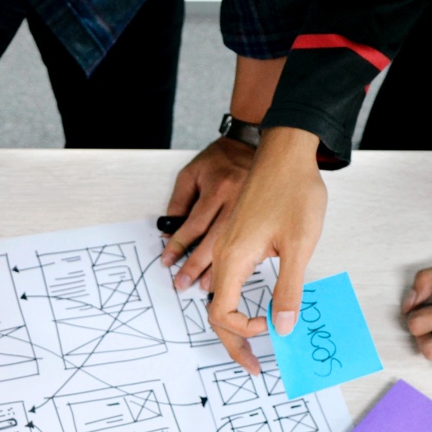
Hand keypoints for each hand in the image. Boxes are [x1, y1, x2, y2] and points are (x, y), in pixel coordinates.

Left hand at [160, 137, 254, 291]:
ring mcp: (254, 209)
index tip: (167, 261)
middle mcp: (237, 200)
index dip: (179, 245)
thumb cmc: (221, 159)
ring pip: (233, 246)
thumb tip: (169, 232)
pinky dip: (240, 261)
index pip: (193, 225)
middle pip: (213, 241)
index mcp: (218, 188)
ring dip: (218, 269)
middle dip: (195, 266)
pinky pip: (251, 243)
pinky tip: (233, 273)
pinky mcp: (265, 216)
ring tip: (205, 286)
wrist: (257, 145)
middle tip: (182, 283)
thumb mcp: (191, 173)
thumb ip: (179, 202)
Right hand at [208, 127, 326, 373]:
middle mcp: (224, 254)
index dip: (243, 331)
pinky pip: (225, 280)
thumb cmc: (294, 191)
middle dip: (231, 342)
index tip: (271, 328)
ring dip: (230, 324)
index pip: (222, 312)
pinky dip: (232, 302)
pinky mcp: (235, 239)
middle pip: (213, 311)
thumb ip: (288, 289)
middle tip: (251, 366)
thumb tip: (282, 326)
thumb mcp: (300, 245)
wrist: (286, 152)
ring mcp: (227, 247)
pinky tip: (250, 309)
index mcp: (234, 258)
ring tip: (248, 344)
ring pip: (217, 296)